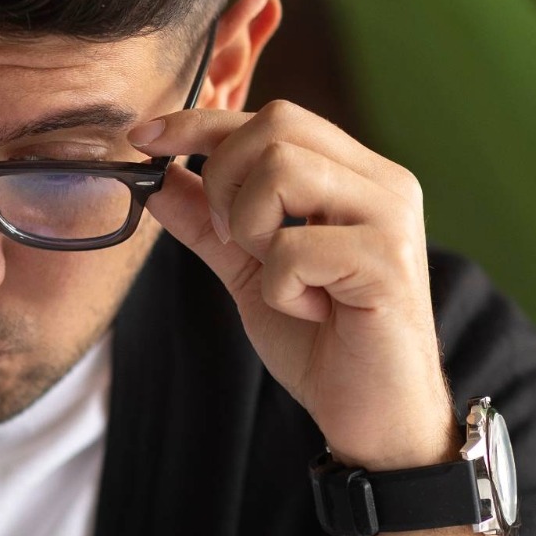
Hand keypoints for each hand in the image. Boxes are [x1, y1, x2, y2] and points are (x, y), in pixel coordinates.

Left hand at [134, 103, 457, 469]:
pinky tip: (312, 311)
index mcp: (356, 175)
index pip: (272, 118)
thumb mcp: (251, 274)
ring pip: (281, 172)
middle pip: (274, 128)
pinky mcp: (388, 262)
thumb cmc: (325, 346)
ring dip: (254, 232)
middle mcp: (382, 183)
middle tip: (238, 244)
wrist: (375, 418)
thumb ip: (210, 225)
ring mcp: (390, 217)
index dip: (200, 121)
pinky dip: (281, 288)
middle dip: (226, 185)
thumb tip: (159, 178)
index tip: (145, 138)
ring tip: (282, 280)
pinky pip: (293, 248)